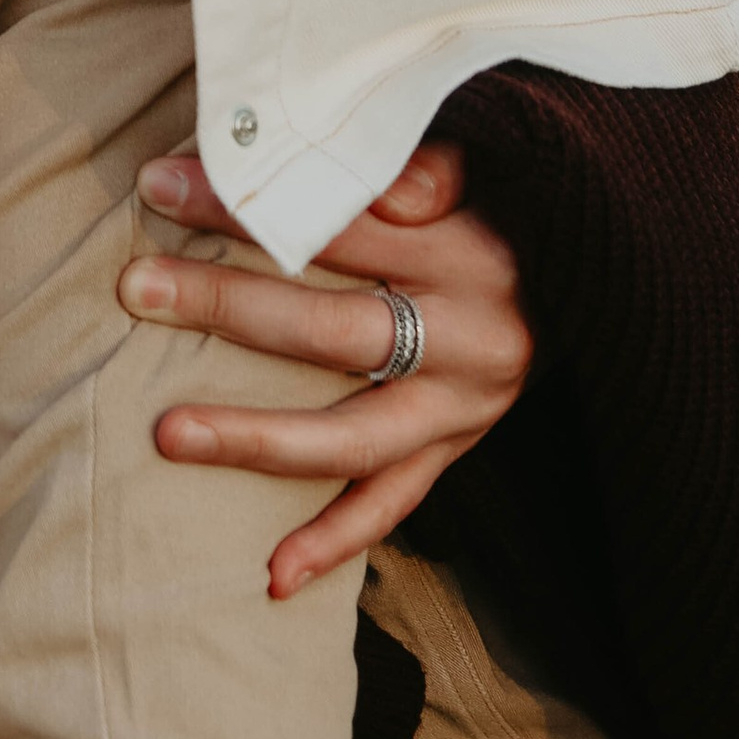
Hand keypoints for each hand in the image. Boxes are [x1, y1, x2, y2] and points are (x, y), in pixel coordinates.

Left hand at [117, 139, 531, 597]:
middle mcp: (469, 340)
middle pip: (333, 331)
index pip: (338, 227)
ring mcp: (464, 409)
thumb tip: (384, 181)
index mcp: (468, 253)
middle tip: (136, 290)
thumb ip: (428, 163)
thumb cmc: (508, 205)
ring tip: (168, 434)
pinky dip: (334, 542)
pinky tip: (271, 575)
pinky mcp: (457, 451)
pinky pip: (393, 505)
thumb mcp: (485, 165)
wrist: (602, 282)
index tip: (160, 183)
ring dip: (257, 439)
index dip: (247, 204)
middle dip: (227, 307)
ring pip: (352, 437)